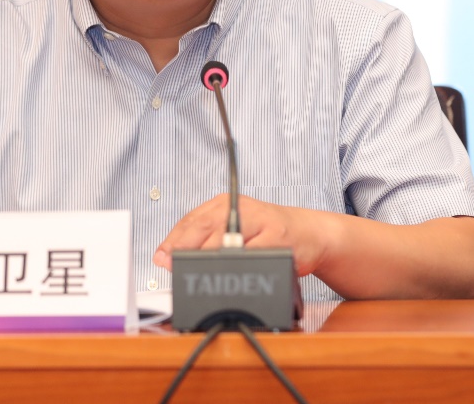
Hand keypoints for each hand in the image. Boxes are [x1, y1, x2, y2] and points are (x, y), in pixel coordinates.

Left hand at [152, 194, 331, 277]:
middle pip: (206, 225)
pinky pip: (254, 252)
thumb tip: (168, 256)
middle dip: (186, 248)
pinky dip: (240, 263)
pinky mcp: (278, 238)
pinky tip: (230, 271)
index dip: (174, 239)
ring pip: (228, 239)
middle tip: (173, 266)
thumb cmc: (268, 232)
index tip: (162, 257)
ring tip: (197, 271)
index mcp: (226, 202)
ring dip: (209, 257)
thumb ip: (204, 239)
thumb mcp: (235, 228)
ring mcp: (262, 221)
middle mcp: (242, 207)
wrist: (311, 233)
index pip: (193, 219)